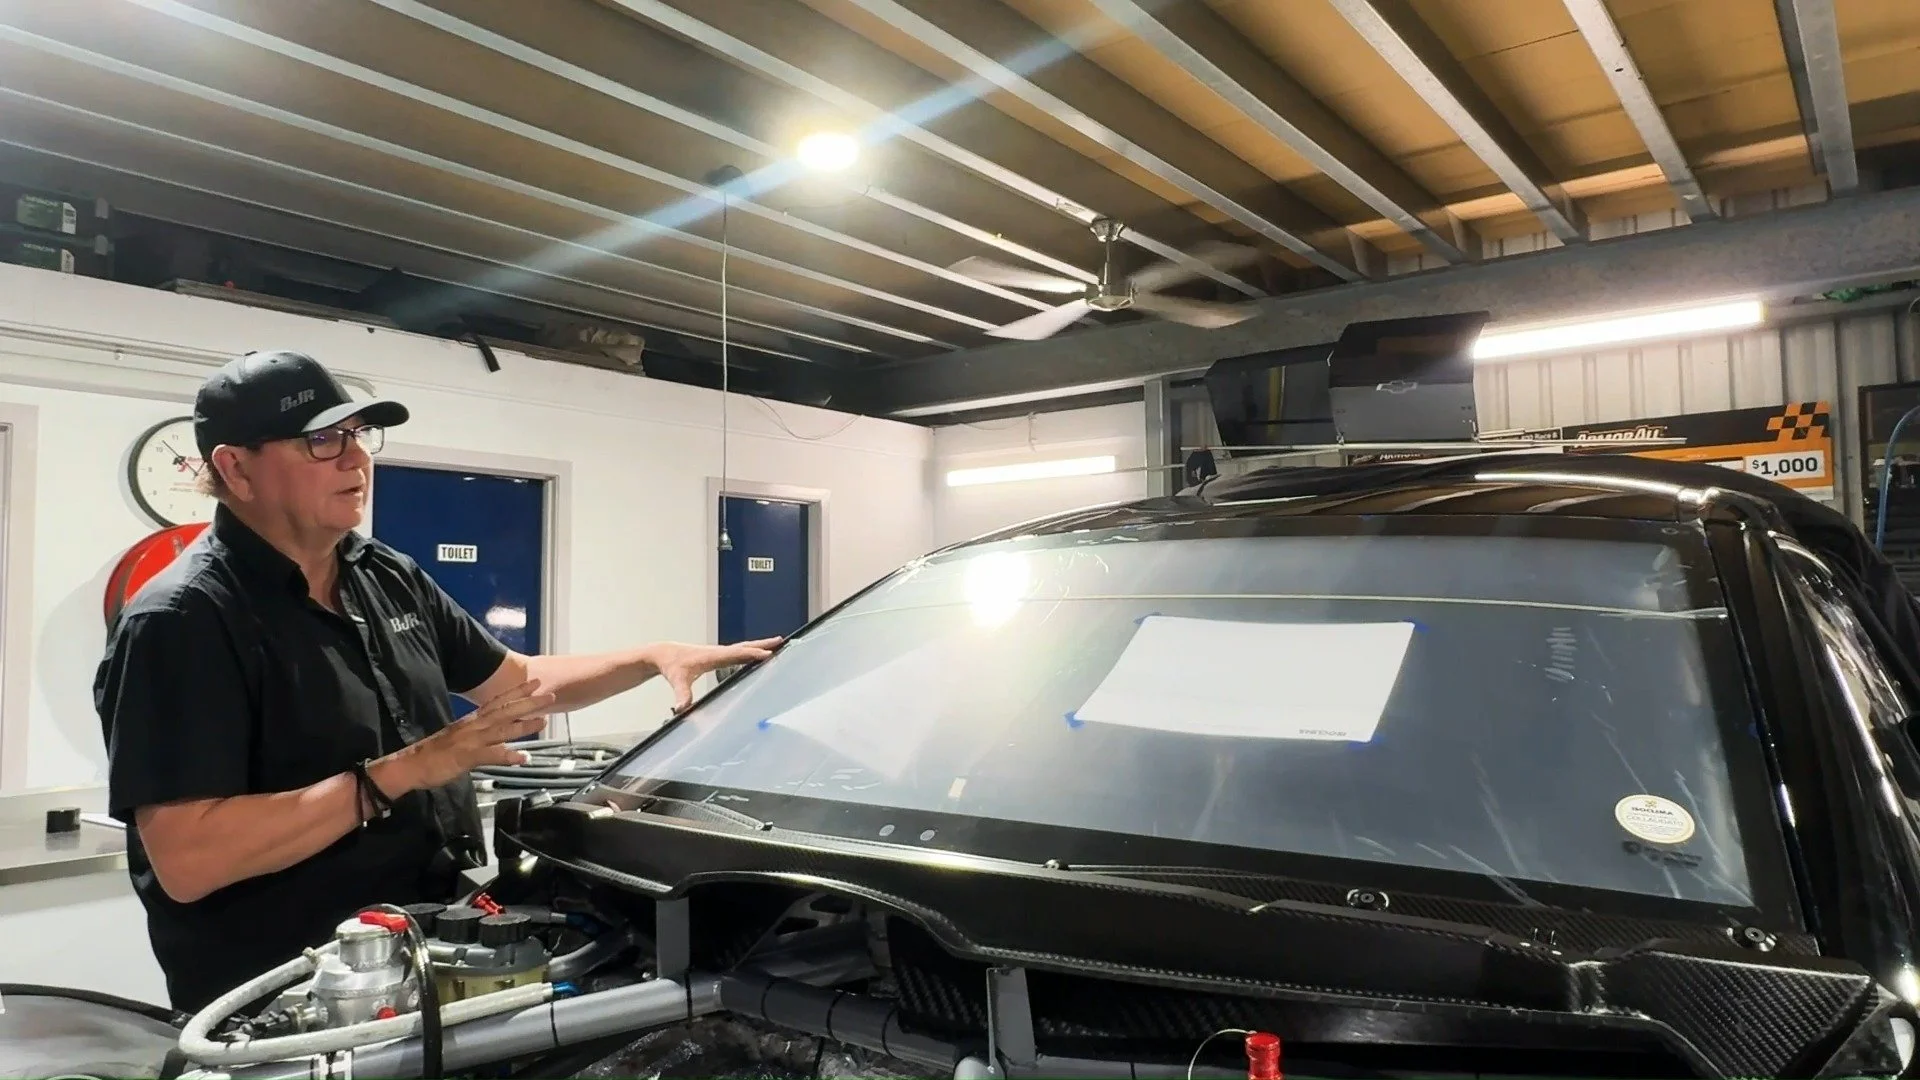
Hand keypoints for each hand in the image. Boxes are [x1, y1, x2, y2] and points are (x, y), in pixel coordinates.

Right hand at [382, 680, 556, 790]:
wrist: (411, 765)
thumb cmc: (435, 753)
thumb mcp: (460, 737)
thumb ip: (478, 733)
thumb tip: (494, 734)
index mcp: (472, 721)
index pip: (498, 701)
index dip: (517, 691)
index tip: (535, 682)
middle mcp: (474, 726)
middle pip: (505, 710)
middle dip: (528, 702)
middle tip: (550, 695)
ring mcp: (472, 740)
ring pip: (503, 729)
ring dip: (524, 725)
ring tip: (544, 720)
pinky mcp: (468, 757)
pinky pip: (492, 755)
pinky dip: (508, 756)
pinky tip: (523, 758)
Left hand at [653, 638, 780, 712]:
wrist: (664, 653)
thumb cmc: (672, 665)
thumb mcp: (677, 680)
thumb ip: (682, 694)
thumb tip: (682, 708)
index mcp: (712, 656)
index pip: (736, 654)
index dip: (752, 655)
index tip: (768, 655)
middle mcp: (719, 652)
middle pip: (745, 647)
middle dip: (763, 645)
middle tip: (781, 641)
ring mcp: (719, 652)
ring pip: (744, 647)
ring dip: (760, 645)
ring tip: (777, 643)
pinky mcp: (718, 655)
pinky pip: (739, 652)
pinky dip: (751, 650)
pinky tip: (758, 654)